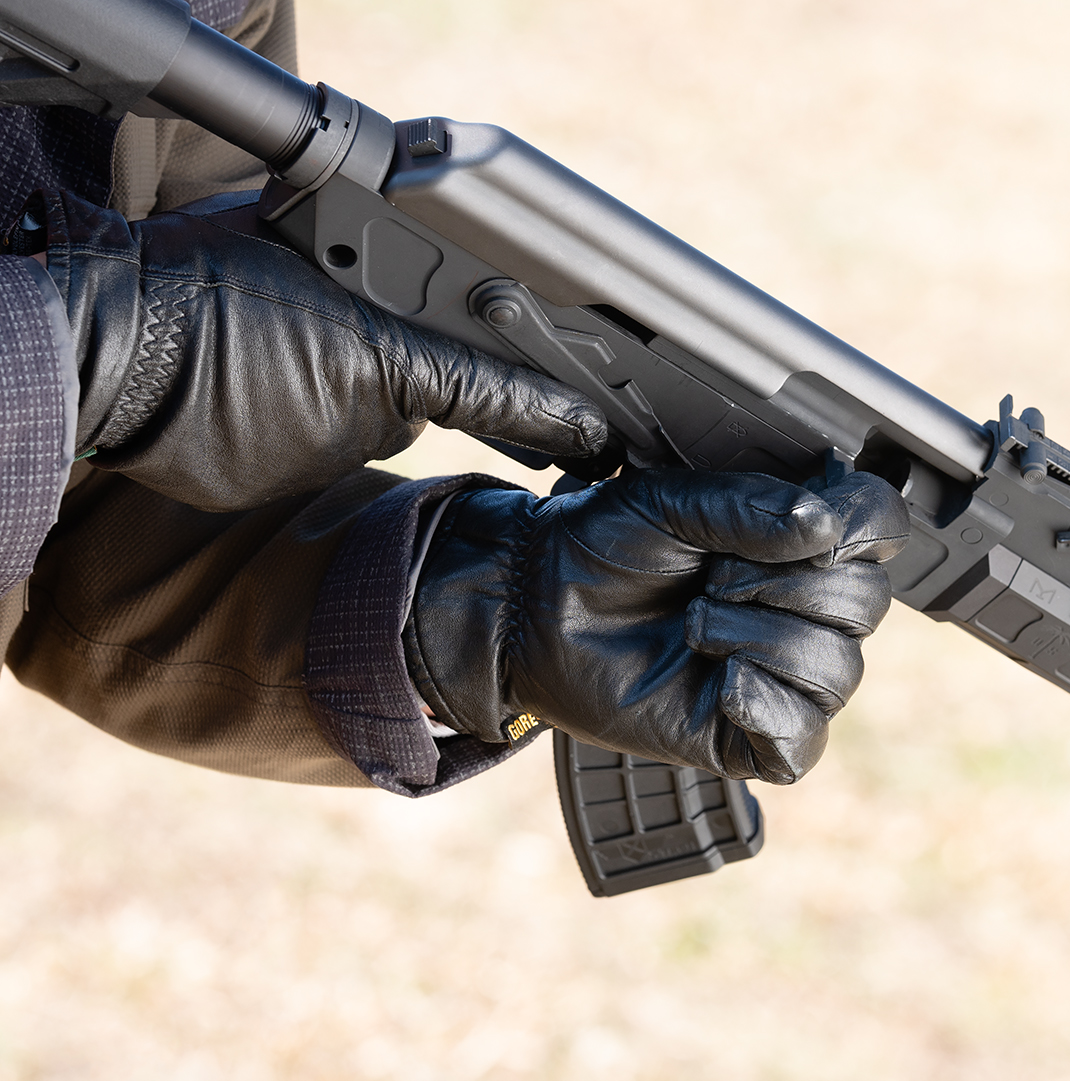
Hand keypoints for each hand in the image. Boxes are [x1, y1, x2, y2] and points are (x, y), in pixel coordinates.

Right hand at [38, 189, 607, 510]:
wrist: (105, 348)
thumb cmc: (197, 282)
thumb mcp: (297, 240)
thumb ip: (363, 264)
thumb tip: (386, 257)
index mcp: (386, 360)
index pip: (494, 394)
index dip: (551, 416)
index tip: (600, 439)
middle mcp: (368, 419)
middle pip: (407, 393)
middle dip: (376, 366)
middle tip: (314, 331)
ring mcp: (319, 460)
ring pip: (349, 422)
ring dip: (320, 391)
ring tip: (253, 351)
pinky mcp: (268, 488)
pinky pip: (291, 451)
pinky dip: (269, 424)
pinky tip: (224, 390)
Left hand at [405, 468, 909, 782]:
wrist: (531, 613)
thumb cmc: (596, 550)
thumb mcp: (668, 503)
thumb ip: (747, 508)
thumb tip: (822, 527)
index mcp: (797, 542)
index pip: (882, 530)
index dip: (863, 526)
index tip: (816, 524)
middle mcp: (804, 609)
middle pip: (867, 603)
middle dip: (787, 586)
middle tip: (711, 578)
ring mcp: (783, 678)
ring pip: (839, 669)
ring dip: (763, 640)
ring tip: (693, 626)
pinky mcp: (753, 740)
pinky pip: (804, 740)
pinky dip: (767, 709)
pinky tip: (719, 686)